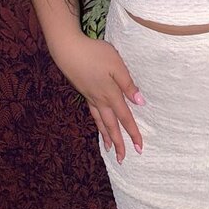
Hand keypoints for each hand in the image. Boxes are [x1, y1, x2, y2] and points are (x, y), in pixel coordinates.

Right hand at [48, 33, 143, 161]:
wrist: (68, 49)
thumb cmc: (95, 54)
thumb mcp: (116, 65)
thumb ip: (128, 84)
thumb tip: (140, 102)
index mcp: (111, 94)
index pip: (125, 118)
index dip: (133, 133)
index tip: (140, 148)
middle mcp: (100, 100)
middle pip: (111, 125)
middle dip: (119, 142)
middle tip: (122, 158)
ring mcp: (90, 97)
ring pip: (100, 121)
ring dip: (106, 136)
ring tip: (110, 149)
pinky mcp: (84, 91)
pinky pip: (93, 113)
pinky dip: (97, 123)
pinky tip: (98, 123)